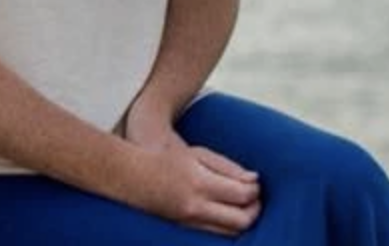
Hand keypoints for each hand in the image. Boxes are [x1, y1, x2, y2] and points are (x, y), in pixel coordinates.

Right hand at [130, 135, 260, 235]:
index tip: (254, 185)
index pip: (242, 194)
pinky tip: (227, 214)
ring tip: (242, 206)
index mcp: (200, 183)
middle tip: (254, 199)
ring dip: (243, 220)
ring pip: (231, 232)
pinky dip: (228, 226)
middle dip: (254, 210)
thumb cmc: (165, 160)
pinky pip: (217, 234)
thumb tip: (254, 180)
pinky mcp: (186, 229)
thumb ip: (228, 167)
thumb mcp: (197, 154)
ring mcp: (190, 221)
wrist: (133, 175)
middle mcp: (196, 206)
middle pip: (242, 220)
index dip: (255, 191)